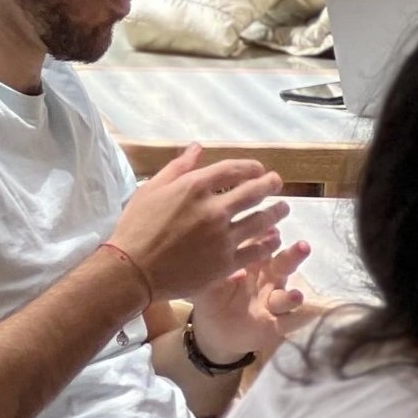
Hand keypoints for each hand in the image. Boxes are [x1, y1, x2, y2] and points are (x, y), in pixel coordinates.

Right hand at [108, 145, 287, 302]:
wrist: (133, 269)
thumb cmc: (136, 227)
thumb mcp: (151, 189)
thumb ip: (177, 167)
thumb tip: (197, 147)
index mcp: (194, 188)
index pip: (233, 170)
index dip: (250, 167)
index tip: (258, 169)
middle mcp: (213, 210)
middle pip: (253, 192)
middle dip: (270, 184)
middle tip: (277, 182)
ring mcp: (222, 238)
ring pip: (261, 221)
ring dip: (277, 211)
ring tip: (283, 208)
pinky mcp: (226, 263)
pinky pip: (257, 251)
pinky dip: (269, 242)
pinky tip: (274, 238)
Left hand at [188, 232, 312, 365]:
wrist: (213, 329)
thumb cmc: (211, 297)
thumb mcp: (207, 280)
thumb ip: (211, 264)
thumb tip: (204, 240)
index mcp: (250, 266)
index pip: (261, 249)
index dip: (267, 240)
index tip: (272, 230)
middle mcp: (266, 282)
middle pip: (281, 267)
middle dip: (292, 257)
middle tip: (303, 247)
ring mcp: (272, 303)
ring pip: (286, 297)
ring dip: (292, 297)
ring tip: (296, 295)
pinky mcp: (275, 325)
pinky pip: (290, 322)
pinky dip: (299, 319)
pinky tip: (307, 315)